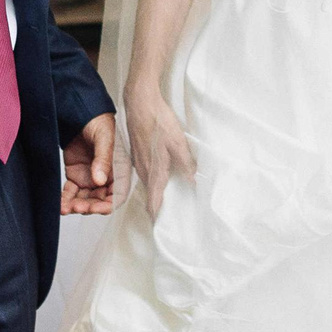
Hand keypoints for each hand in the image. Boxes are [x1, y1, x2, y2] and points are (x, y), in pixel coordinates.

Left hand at [63, 113, 119, 214]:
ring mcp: (90, 179)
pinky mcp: (75, 177)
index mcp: (118, 172)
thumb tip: (100, 180)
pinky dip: (65, 199)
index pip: (117, 195)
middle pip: (99, 201)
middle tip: (77, 207)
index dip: (108, 205)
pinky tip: (60, 204)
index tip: (97, 209)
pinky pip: (70, 193)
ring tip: (65, 208)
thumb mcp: (105, 139)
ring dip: (75, 206)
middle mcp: (105, 178)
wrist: (81, 114)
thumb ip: (103, 160)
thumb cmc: (100, 123)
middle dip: (88, 207)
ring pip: (84, 200)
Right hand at [123, 79, 194, 213]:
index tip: (160, 228)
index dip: (156, 216)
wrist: (140, 103)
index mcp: (154, 171)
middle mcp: (143, 170)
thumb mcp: (178, 143)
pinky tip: (160, 176)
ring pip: (147, 184)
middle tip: (167, 218)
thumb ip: (187, 164)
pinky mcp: (137, 153)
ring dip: (154, 194)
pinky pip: (144, 173)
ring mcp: (138, 161)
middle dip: (156, 208)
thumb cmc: (158, 121)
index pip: (153, 201)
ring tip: (165, 201)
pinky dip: (152, 180)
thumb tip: (194, 181)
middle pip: (149, 195)